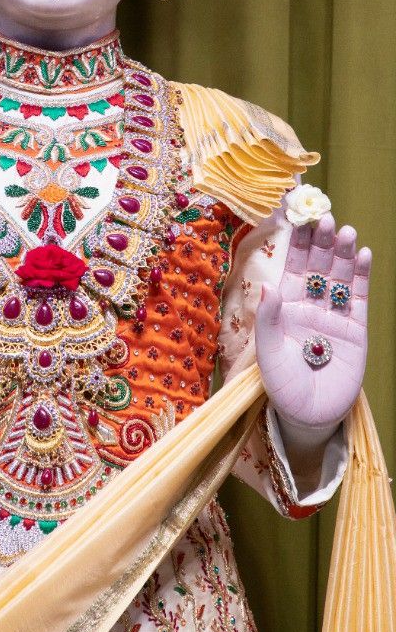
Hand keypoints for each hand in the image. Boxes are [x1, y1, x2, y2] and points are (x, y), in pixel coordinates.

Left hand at [255, 214, 369, 430]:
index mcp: (284, 306)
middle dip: (321, 242)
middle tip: (325, 218)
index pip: (291, 266)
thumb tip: (269, 284)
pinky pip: (358, 297)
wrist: (310, 416)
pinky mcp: (356, 328)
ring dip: (343, 253)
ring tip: (346, 231)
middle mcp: (309, 305)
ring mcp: (334, 315)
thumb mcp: (267, 354)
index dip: (295, 242)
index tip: (296, 215)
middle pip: (318, 265)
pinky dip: (361, 275)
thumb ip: (268, 319)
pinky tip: (364, 255)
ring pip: (339, 276)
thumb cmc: (282, 386)